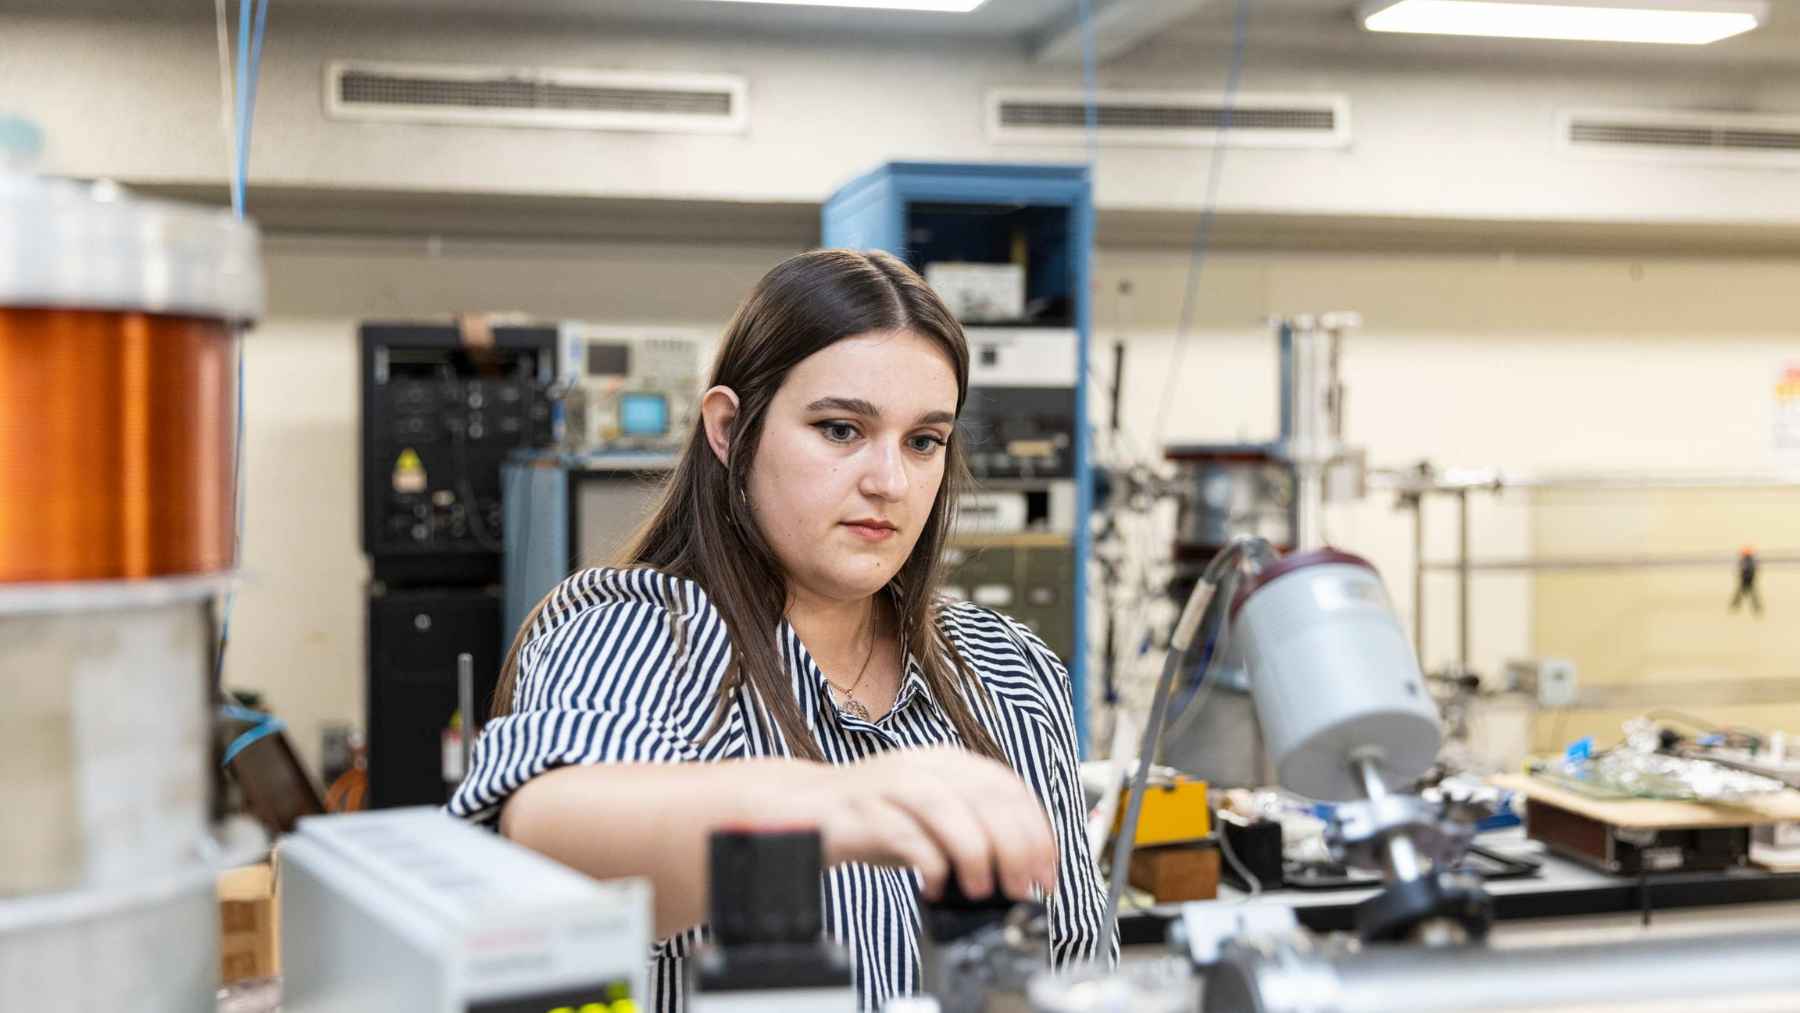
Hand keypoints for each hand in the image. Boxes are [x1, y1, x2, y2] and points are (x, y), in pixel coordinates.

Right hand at [797, 747, 1057, 902]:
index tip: (1045, 872)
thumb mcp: (933, 819)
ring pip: (948, 809)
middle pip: (985, 796)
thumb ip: (973, 830)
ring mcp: (889, 783)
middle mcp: (922, 765)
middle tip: (1021, 886)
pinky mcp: (860, 809)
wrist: (804, 812)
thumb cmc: (873, 820)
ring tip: (981, 889)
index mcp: (946, 762)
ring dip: (974, 854)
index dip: (1036, 831)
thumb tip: (1021, 869)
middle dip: (1014, 848)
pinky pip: (904, 834)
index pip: (1008, 786)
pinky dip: (928, 864)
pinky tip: (933, 886)